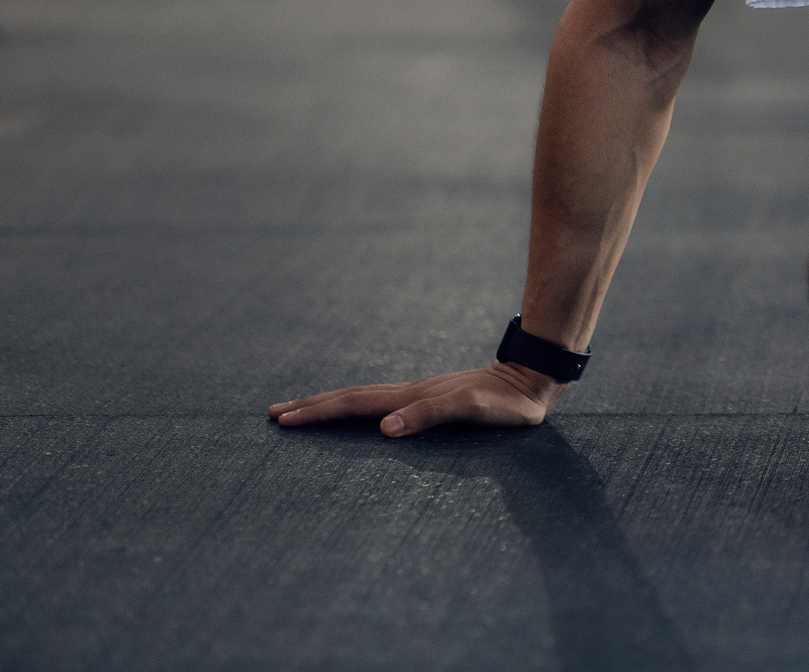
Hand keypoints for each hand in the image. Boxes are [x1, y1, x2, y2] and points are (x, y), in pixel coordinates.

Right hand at [268, 362, 557, 436]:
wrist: (534, 379)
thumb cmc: (508, 402)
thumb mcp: (472, 408)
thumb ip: (431, 415)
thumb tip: (384, 429)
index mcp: (413, 397)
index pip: (355, 405)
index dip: (319, 412)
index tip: (284, 419)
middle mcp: (410, 393)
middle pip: (351, 398)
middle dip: (312, 406)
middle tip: (273, 413)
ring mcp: (420, 394)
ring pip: (364, 399)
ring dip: (330, 405)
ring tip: (301, 410)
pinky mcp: (431, 399)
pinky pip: (383, 404)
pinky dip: (358, 409)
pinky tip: (358, 416)